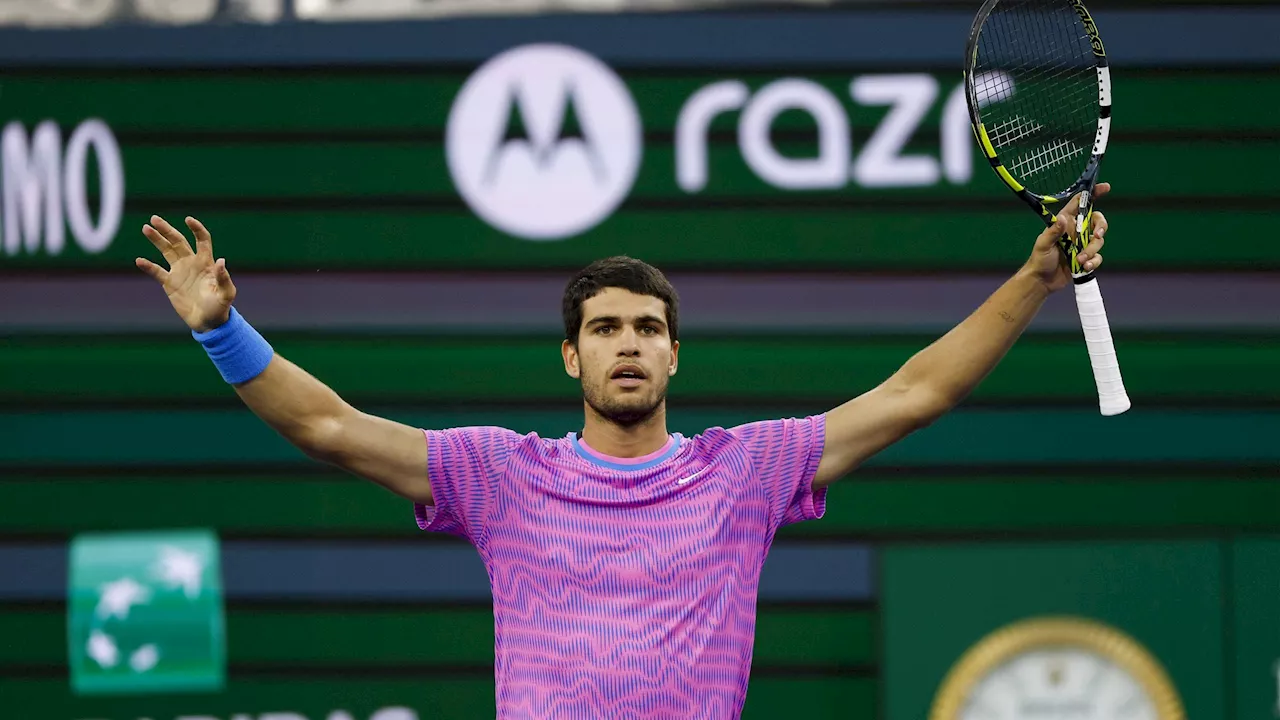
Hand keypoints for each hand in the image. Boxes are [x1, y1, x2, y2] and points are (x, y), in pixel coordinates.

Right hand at [136, 215, 235, 332]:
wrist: (208, 322)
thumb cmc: (220, 307)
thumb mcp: (226, 294)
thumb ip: (223, 278)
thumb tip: (221, 260)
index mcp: (206, 263)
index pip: (202, 240)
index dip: (196, 229)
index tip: (188, 220)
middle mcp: (192, 263)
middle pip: (178, 241)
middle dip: (166, 229)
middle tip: (154, 219)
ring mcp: (179, 272)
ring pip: (166, 251)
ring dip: (156, 239)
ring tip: (146, 228)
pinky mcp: (169, 283)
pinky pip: (156, 271)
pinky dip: (148, 266)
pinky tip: (139, 260)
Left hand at [1025, 182, 1109, 292]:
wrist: (1043, 280)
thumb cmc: (1039, 259)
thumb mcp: (1043, 244)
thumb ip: (1054, 232)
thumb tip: (1063, 219)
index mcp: (1065, 222)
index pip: (1080, 203)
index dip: (1093, 193)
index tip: (1105, 187)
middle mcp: (1076, 230)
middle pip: (1097, 220)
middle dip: (1101, 226)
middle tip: (1098, 235)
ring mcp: (1082, 244)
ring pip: (1098, 240)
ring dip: (1091, 250)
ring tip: (1080, 260)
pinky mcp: (1087, 257)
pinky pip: (1098, 256)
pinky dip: (1093, 261)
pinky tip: (1084, 267)